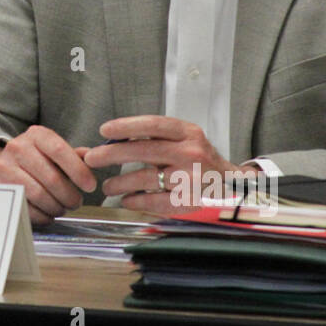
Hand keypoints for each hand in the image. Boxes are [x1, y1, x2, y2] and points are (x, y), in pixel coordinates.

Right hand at [0, 126, 96, 225]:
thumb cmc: (35, 160)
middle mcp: (17, 147)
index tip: (90, 186)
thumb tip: (93, 157)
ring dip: (57, 207)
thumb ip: (74, 155)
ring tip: (62, 208)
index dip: (78, 171)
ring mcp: (4, 167)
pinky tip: (47, 213)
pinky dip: (42, 215)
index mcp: (36, 135)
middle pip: (52, 178)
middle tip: (76, 203)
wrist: (1, 166)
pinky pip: (26, 208)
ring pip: (39, 195)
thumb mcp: (52, 151)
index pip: (60, 150)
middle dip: (69, 195)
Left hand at [82, 115, 260, 215]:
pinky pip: (155, 201)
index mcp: (189, 133)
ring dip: (120, 182)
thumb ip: (157, 138)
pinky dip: (136, 201)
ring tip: (107, 186)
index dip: (126, 126)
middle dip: (112, 154)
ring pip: (146, 178)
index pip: (153, 125)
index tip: (104, 130)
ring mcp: (192, 178)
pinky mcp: (190, 201)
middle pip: (144, 150)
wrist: (234, 188)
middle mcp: (192, 152)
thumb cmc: (201, 162)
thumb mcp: (186, 141)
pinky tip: (126, 200)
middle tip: (91, 158)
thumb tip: (116, 141)